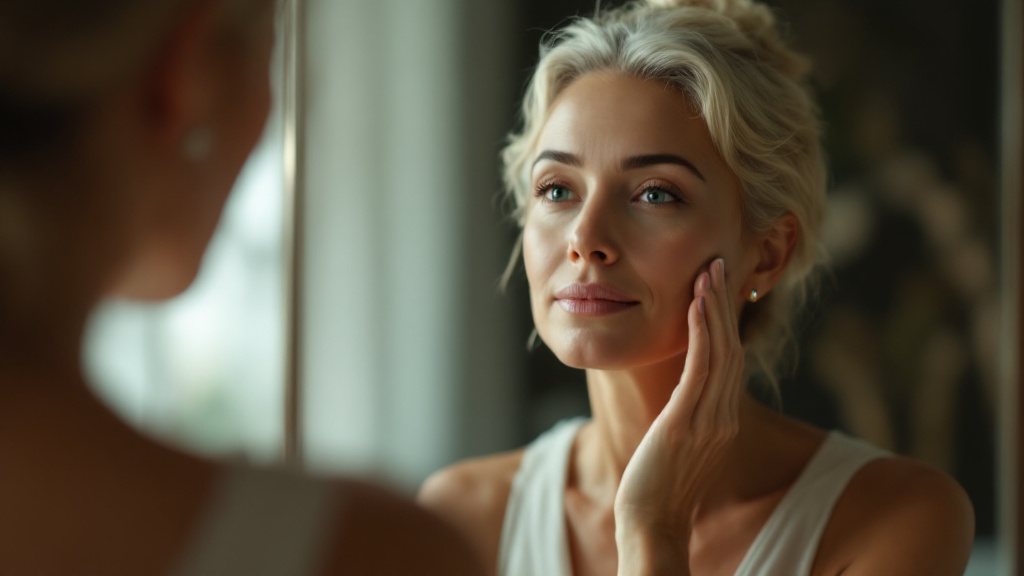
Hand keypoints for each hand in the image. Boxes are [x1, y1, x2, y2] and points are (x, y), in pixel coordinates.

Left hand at [614, 258, 744, 574]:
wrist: (652, 527)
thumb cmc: (656, 490)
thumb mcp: (680, 447)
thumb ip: (687, 419)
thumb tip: (678, 398)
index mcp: (723, 421)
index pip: (730, 359)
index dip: (727, 321)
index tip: (718, 287)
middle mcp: (724, 417)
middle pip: (733, 347)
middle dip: (726, 303)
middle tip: (720, 264)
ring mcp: (709, 420)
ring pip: (721, 350)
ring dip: (715, 306)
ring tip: (710, 270)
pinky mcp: (687, 422)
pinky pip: (701, 367)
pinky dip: (702, 331)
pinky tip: (695, 302)